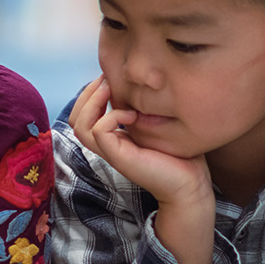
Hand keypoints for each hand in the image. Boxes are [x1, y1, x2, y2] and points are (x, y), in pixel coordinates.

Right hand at [68, 77, 211, 207]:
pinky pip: (99, 131)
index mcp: (112, 138)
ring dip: (92, 102)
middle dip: (87, 93)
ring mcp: (111, 152)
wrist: (190, 184)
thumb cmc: (179, 154)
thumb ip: (141, 108)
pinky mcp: (119, 158)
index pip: (81, 115)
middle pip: (74, 119)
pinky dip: (111, 116)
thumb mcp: (156, 124)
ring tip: (112, 91)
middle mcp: (107, 145)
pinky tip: (133, 114)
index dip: (90, 93)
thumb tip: (138, 84)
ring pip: (79, 126)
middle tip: (108, 80)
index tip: (111, 79)